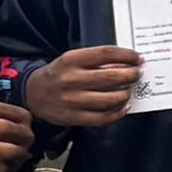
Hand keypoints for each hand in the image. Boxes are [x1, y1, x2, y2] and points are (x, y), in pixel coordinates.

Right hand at [23, 47, 143, 130]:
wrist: (33, 94)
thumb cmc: (59, 74)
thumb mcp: (72, 60)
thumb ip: (95, 61)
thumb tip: (127, 62)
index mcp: (71, 60)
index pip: (106, 53)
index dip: (126, 55)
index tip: (138, 58)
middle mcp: (71, 79)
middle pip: (111, 77)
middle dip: (131, 75)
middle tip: (138, 74)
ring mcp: (72, 100)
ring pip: (109, 99)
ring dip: (125, 94)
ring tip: (129, 90)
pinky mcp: (73, 117)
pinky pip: (102, 118)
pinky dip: (117, 113)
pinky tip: (123, 107)